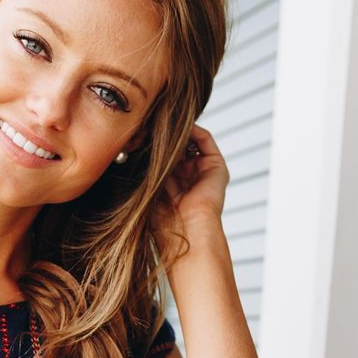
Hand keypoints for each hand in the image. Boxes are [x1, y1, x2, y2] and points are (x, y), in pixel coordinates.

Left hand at [152, 123, 228, 246]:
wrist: (185, 228)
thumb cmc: (164, 220)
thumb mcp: (150, 190)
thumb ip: (149, 169)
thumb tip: (140, 144)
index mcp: (174, 188)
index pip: (165, 160)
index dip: (155, 149)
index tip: (142, 137)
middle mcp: (190, 180)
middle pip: (178, 149)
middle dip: (166, 140)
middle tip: (151, 128)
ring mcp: (204, 173)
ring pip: (191, 143)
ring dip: (178, 134)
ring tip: (165, 128)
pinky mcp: (217, 166)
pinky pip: (205, 140)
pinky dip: (193, 130)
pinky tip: (179, 129)